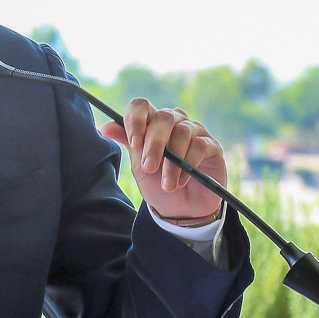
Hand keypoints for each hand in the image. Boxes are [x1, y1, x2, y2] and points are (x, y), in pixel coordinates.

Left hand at [100, 99, 225, 221]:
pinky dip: (188, 164)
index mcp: (152, 123)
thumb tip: (106, 126)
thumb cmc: (158, 185)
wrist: (182, 211)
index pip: (141, 106)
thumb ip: (128, 143)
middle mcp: (174, 122)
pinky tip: (181, 181)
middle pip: (163, 118)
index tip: (133, 143)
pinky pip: (199, 146)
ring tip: (167, 184)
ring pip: (182, 133)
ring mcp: (194, 131)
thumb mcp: (139, 166)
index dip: (136, 120)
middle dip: (154, 144)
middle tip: (149, 167)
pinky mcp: (212, 146)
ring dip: (172, 162)